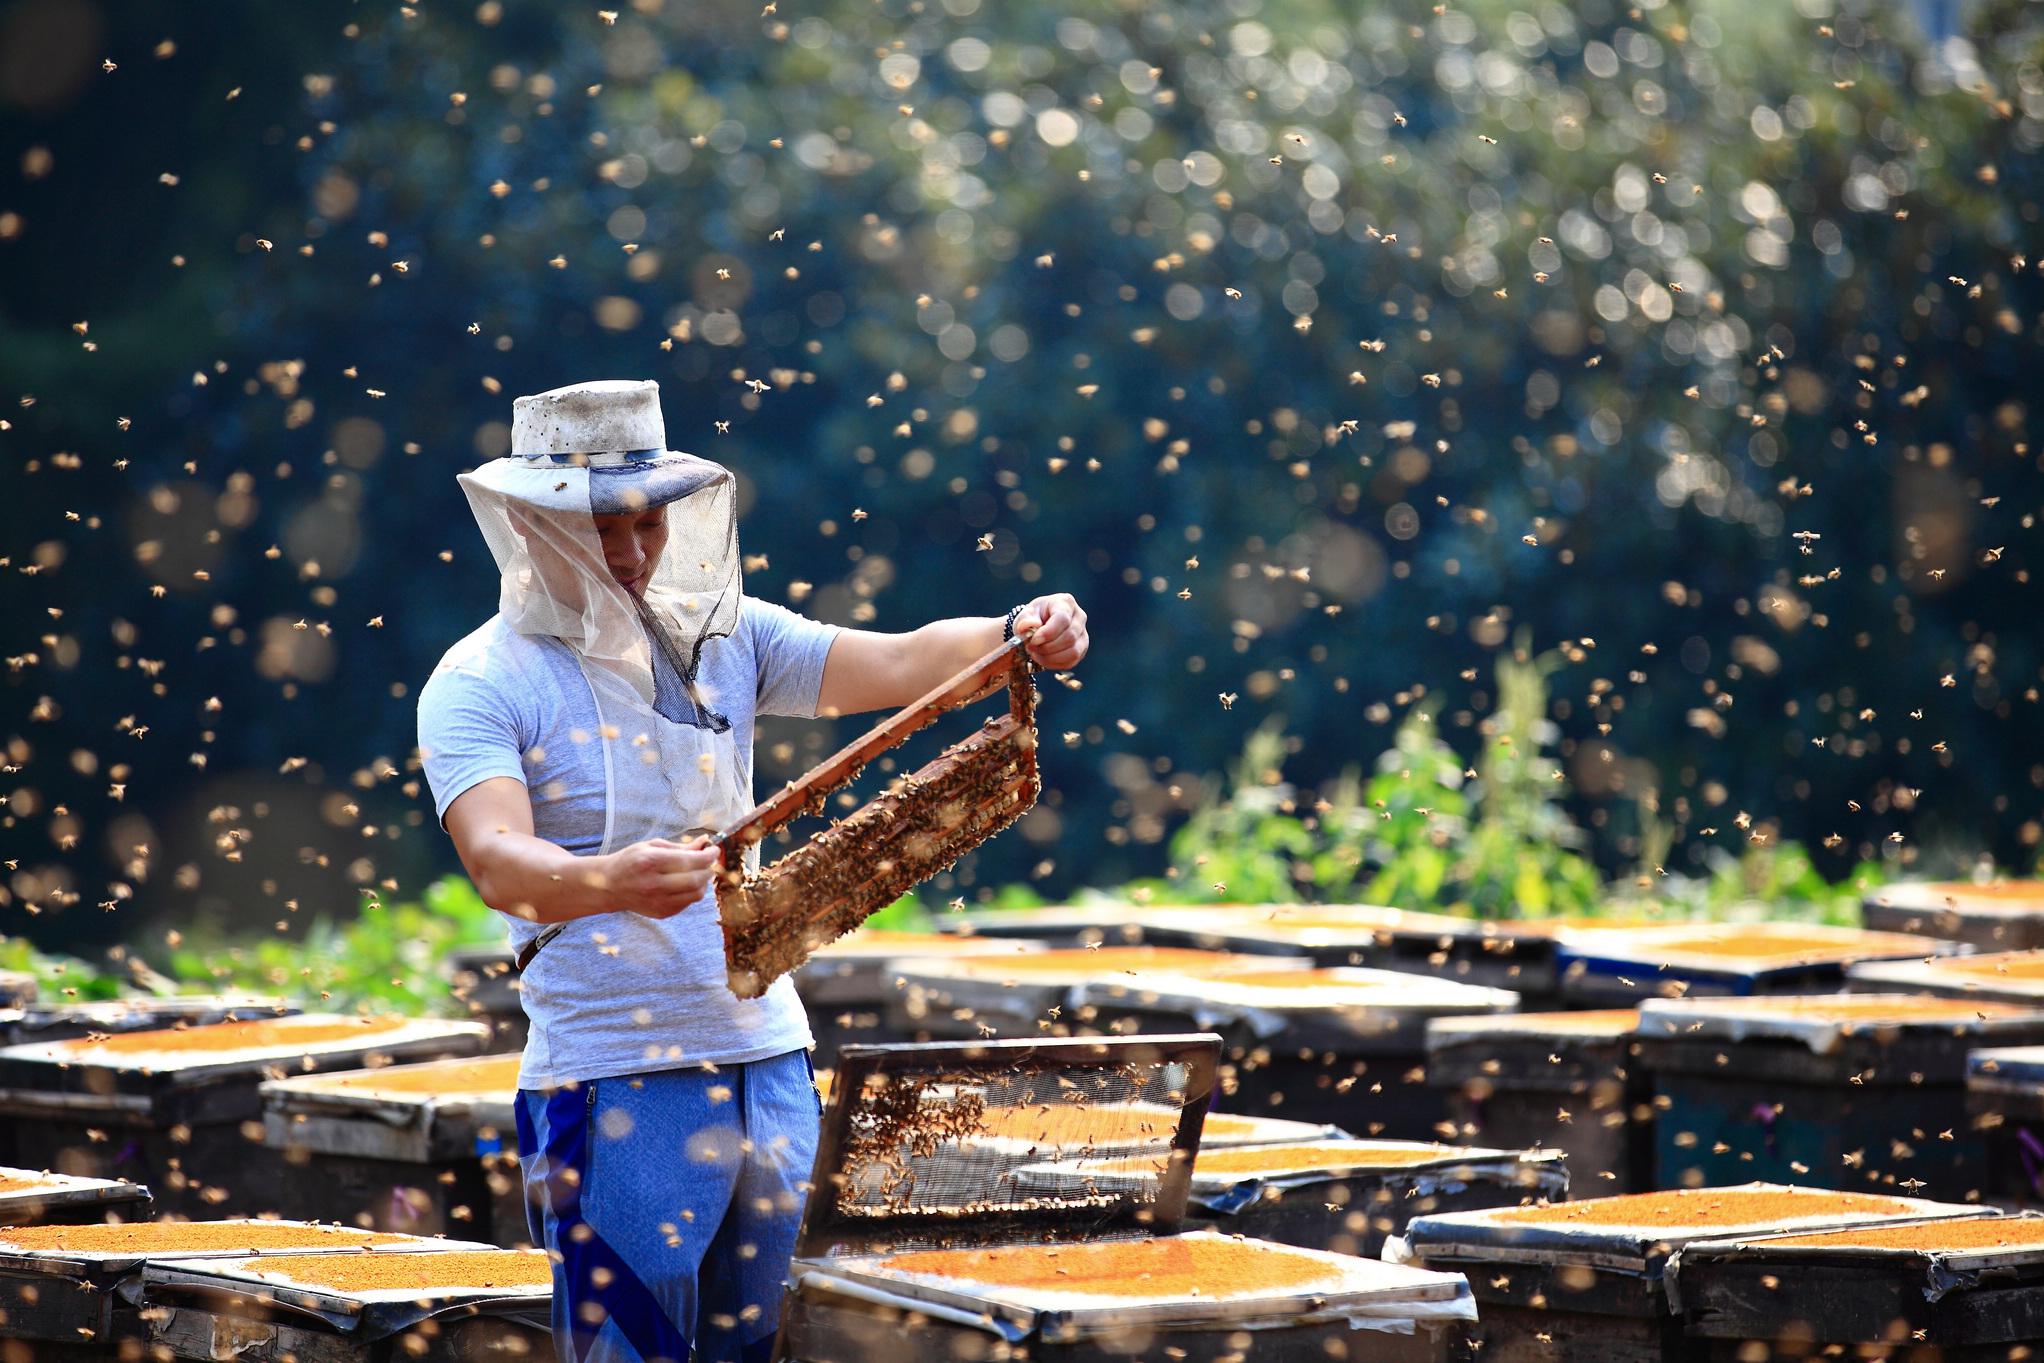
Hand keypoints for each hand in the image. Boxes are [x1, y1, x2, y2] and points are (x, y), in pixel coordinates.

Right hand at [602, 836, 720, 917]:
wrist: (609, 886)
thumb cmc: (631, 861)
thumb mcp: (652, 846)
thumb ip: (681, 846)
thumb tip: (705, 842)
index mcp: (651, 862)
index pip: (691, 861)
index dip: (709, 855)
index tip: (714, 849)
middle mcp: (654, 884)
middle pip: (696, 879)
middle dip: (709, 868)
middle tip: (709, 861)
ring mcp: (658, 902)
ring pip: (696, 894)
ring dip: (703, 881)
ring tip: (697, 872)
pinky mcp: (662, 913)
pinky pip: (688, 902)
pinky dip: (692, 892)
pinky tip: (684, 883)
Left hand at [1015, 592, 1088, 670]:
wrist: (1040, 625)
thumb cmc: (1034, 617)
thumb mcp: (1026, 614)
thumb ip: (1026, 619)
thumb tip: (1031, 625)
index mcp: (1066, 602)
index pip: (1062, 619)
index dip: (1048, 633)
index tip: (1033, 640)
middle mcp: (1079, 617)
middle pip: (1069, 637)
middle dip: (1047, 647)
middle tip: (1031, 648)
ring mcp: (1083, 634)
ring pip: (1073, 652)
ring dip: (1051, 657)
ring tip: (1036, 654)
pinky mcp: (1082, 649)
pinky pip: (1071, 662)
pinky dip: (1055, 663)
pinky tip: (1043, 659)